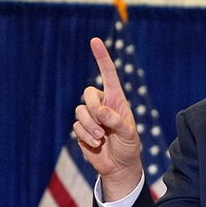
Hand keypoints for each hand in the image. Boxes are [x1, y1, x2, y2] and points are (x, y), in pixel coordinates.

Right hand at [74, 37, 142, 197]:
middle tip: (104, 125)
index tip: (95, 41)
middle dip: (94, 109)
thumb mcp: (129, 134)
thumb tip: (101, 112)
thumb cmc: (128, 146)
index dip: (101, 57)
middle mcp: (101, 104)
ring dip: (90, 127)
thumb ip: (117, 121)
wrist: (119, 166)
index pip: (108, 74)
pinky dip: (86, 137)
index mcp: (116, 99)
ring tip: (102, 138)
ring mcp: (90, 116)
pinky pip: (76, 127)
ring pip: (80, 111)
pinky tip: (96, 144)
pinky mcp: (81, 129)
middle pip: (88, 93)